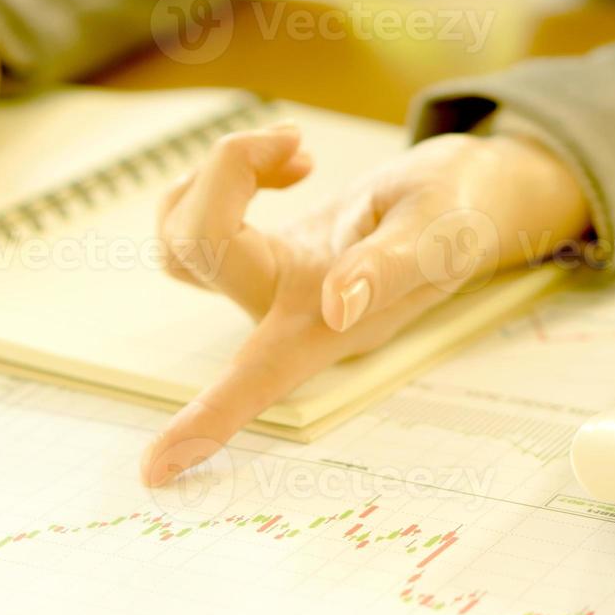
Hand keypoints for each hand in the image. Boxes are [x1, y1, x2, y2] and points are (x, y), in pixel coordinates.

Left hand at [140, 122, 590, 485]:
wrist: (462, 192)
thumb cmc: (459, 216)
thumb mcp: (443, 233)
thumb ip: (392, 268)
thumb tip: (340, 306)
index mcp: (329, 324)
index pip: (259, 377)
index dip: (207, 421)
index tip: (153, 471)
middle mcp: (285, 310)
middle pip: (200, 251)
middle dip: (228, 173)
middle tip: (298, 143)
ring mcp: (264, 280)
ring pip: (183, 235)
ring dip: (220, 173)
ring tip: (292, 149)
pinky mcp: (254, 247)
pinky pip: (191, 216)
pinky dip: (224, 173)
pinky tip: (282, 161)